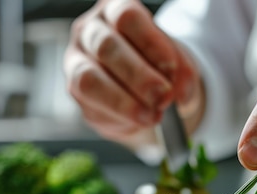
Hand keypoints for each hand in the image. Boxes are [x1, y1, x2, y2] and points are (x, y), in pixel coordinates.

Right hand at [63, 0, 202, 150]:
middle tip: (163, 97)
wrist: (146, 93)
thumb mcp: (179, 64)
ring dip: (125, 101)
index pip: (127, 18)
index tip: (171, 68)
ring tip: (152, 115)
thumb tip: (179, 94)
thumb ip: (182, 73)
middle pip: (107, 47)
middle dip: (139, 77)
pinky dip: (119, 115)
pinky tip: (140, 120)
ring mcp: (77, 60)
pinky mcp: (75, 91)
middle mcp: (91, 30)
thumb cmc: (159, 67)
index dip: (151, 44)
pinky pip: (90, 104)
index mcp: (116, 10)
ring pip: (89, 78)